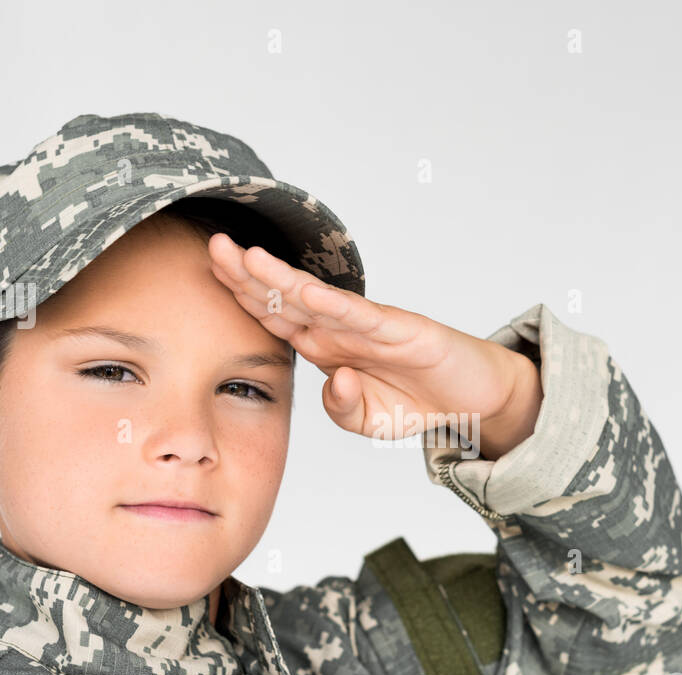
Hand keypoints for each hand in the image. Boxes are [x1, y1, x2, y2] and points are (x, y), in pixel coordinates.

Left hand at [206, 233, 541, 458]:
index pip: (275, 315)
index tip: (208, 272)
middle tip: (213, 245)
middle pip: (286, 297)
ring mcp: (370, 326)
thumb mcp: (369, 421)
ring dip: (282, 279)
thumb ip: (343, 410)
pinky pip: (363, 317)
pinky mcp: (402, 330)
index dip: (242, 295)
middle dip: (247, 273)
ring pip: (318, 299)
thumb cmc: (418, 401)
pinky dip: (336, 304)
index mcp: (326, 346)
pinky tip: (308, 291)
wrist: (473, 397)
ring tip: (247, 257)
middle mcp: (342, 329)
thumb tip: (337, 382)